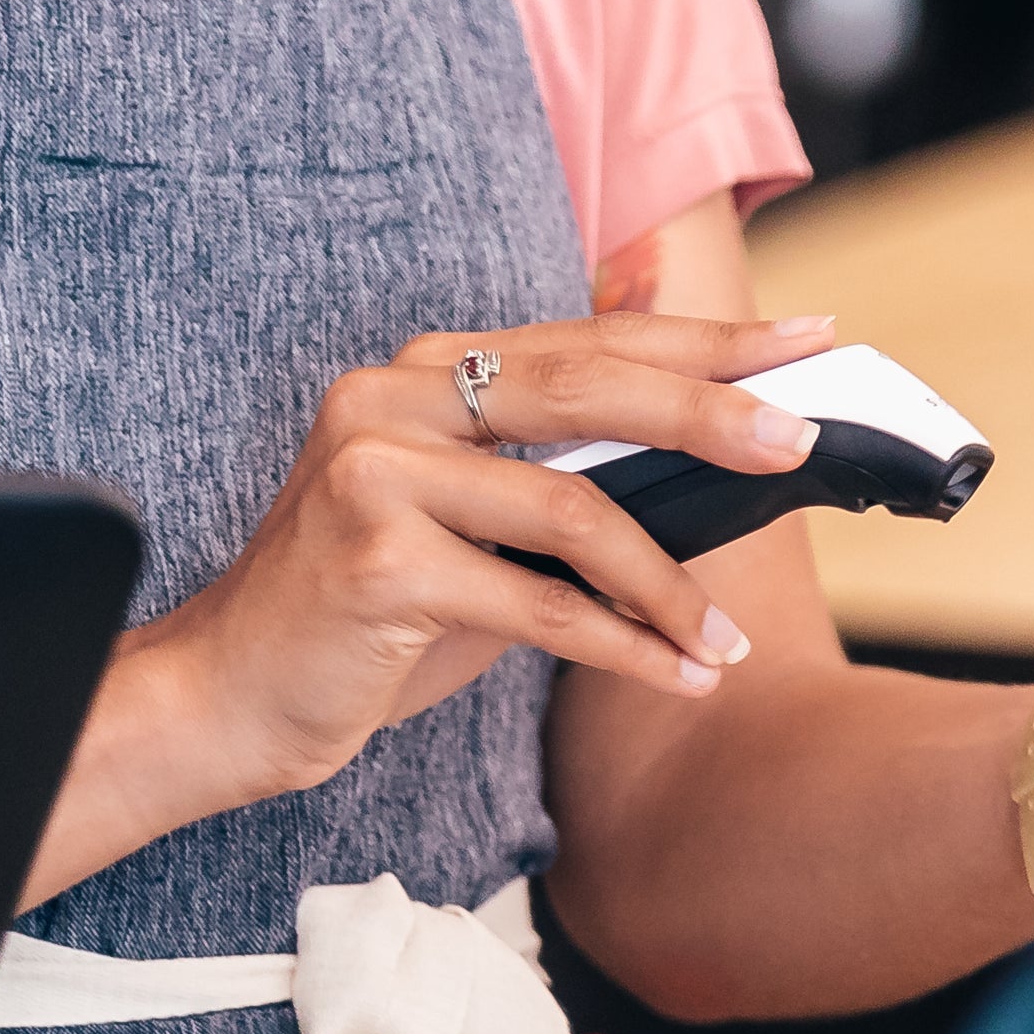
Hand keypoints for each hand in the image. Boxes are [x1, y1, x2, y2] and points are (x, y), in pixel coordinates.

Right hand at [145, 311, 845, 808]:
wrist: (227, 696)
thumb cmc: (366, 616)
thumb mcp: (472, 524)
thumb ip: (561, 467)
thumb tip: (696, 428)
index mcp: (423, 373)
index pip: (587, 340)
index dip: (702, 338)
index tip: (806, 337)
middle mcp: (393, 398)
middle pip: (587, 389)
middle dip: (709, 414)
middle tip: (800, 442)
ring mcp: (375, 474)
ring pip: (571, 510)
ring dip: (668, 585)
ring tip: (728, 640)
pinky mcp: (376, 562)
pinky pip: (536, 603)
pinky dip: (622, 645)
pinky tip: (681, 673)